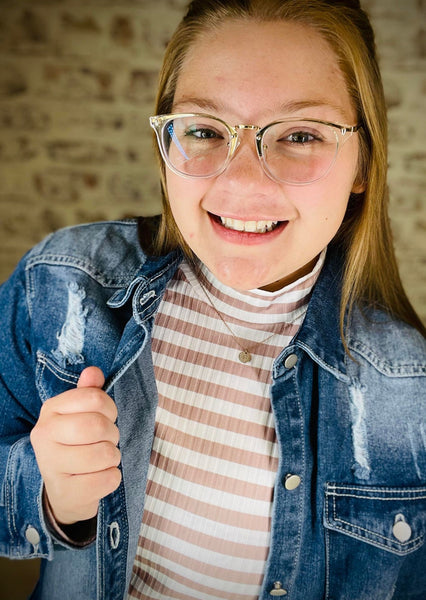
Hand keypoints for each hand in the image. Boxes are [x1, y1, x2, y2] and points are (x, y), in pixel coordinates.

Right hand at [30, 367, 120, 524]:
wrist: (64, 490)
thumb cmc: (77, 444)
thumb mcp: (80, 414)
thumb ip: (89, 391)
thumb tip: (93, 372)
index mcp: (51, 410)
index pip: (94, 397)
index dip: (110, 408)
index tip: (106, 417)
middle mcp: (44, 435)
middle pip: (98, 425)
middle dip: (112, 433)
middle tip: (106, 440)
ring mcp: (51, 465)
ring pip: (105, 454)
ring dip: (112, 457)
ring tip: (100, 459)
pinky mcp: (65, 492)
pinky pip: (107, 479)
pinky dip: (112, 477)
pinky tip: (98, 477)